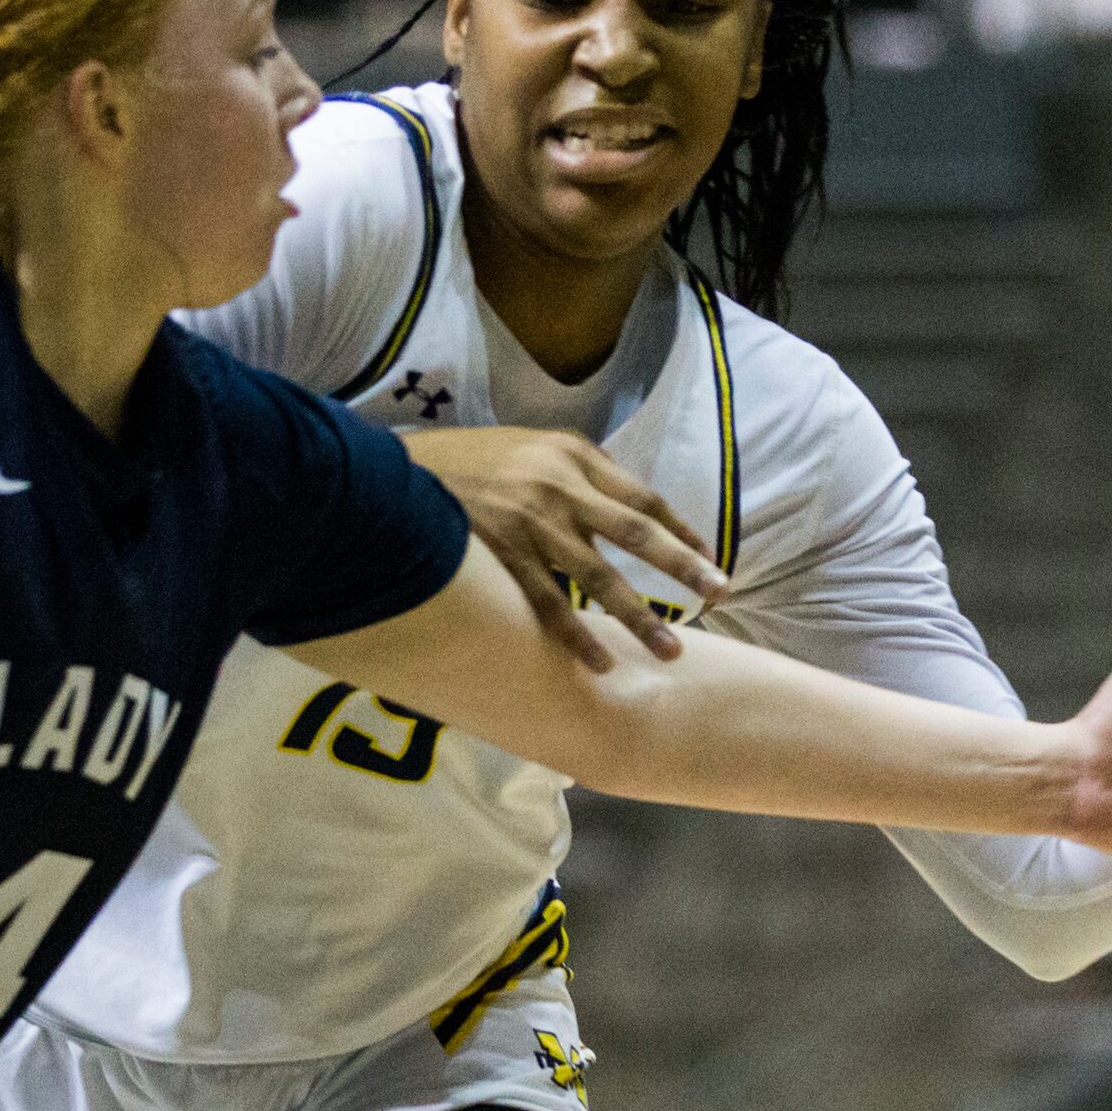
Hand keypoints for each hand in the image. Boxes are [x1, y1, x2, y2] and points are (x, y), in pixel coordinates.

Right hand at [403, 427, 727, 670]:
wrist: (392, 472)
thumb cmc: (467, 463)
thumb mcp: (529, 447)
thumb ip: (577, 472)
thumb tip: (624, 508)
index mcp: (572, 455)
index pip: (642, 496)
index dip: (680, 531)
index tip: (710, 561)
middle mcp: (558, 485)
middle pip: (635, 533)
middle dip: (682, 567)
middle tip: (719, 594)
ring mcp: (530, 523)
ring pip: (598, 577)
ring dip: (638, 616)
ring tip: (670, 650)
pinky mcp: (501, 556)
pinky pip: (547, 604)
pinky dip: (575, 636)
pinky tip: (598, 664)